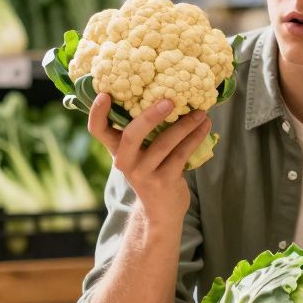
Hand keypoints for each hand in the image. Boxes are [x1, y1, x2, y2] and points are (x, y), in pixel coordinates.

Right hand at [87, 94, 211, 221]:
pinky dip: (195, 138)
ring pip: (164, 143)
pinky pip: (181, 154)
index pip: (98, 130)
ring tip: (201, 112)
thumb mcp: (138, 153)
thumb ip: (142, 130)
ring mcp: (144, 173)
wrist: (160, 211)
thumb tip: (165, 91)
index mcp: (116, 149)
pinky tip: (205, 127)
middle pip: (131, 135)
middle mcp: (125, 162)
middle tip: (170, 100)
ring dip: (185, 125)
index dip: (96, 113)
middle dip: (150, 116)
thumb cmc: (151, 171)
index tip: (104, 94)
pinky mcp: (164, 182)